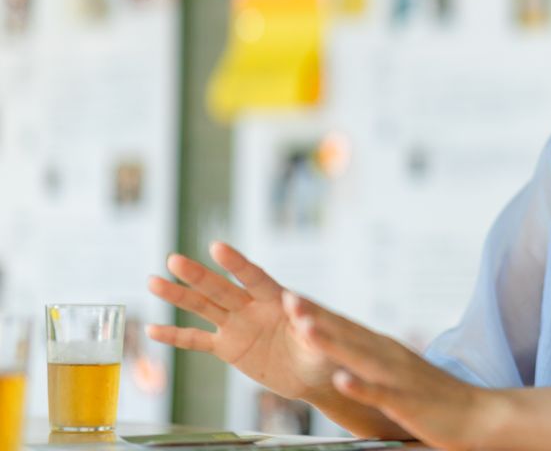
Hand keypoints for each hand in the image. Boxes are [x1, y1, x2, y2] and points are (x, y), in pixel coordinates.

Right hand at [146, 242, 335, 401]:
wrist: (316, 374)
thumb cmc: (326, 352)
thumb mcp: (324, 339)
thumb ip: (310, 323)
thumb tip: (297, 304)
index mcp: (277, 300)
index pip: (254, 277)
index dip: (236, 264)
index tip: (217, 247)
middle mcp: (253, 308)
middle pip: (221, 289)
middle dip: (198, 276)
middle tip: (173, 259)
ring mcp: (238, 326)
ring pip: (204, 308)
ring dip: (179, 296)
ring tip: (153, 281)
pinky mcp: (229, 349)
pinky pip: (198, 341)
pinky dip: (176, 337)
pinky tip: (152, 330)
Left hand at [284, 292, 498, 450]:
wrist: (479, 414)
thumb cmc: (435, 400)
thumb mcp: (397, 375)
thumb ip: (372, 364)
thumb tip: (343, 360)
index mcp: (385, 351)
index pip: (345, 326)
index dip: (317, 310)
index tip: (288, 295)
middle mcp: (389, 357)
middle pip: (346, 333)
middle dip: (315, 316)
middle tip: (287, 296)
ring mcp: (398, 379)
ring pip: (358, 358)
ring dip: (331, 343)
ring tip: (304, 328)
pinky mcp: (408, 404)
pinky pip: (380, 395)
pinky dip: (360, 387)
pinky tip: (341, 380)